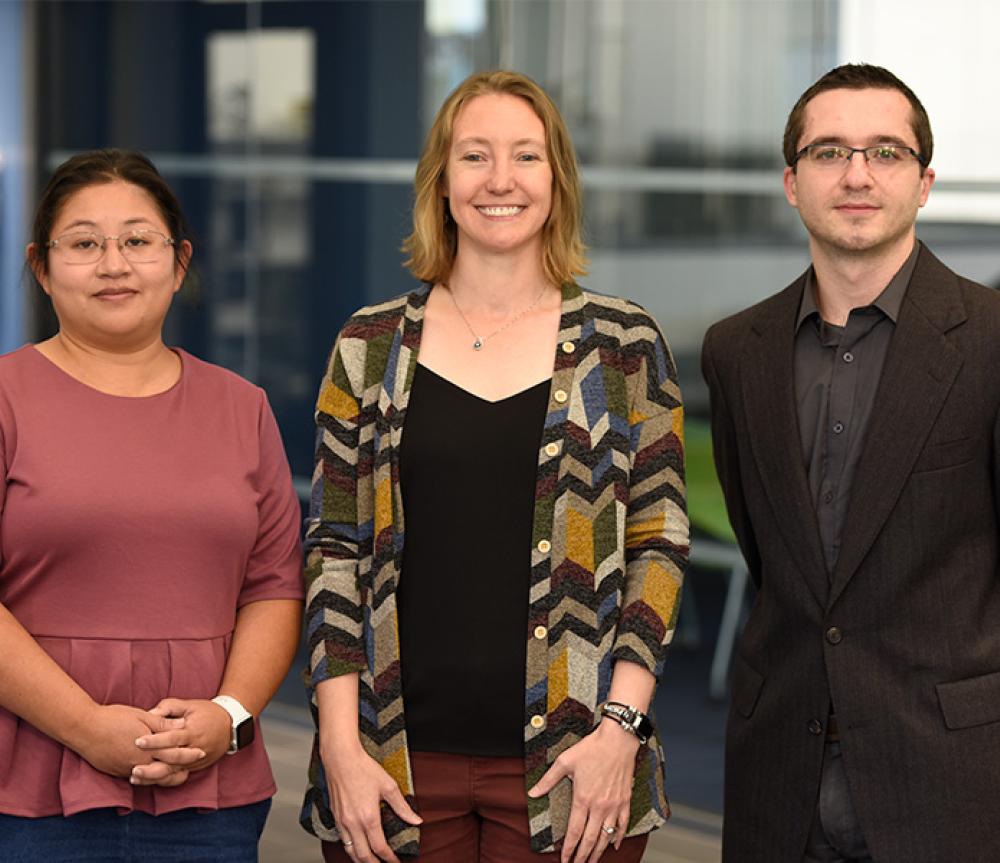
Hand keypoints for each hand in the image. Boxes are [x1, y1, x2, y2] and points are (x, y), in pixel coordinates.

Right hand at [74, 703, 190, 778]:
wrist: (83, 729)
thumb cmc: (113, 718)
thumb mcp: (142, 717)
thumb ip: (162, 724)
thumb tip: (182, 727)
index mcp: (147, 748)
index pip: (173, 754)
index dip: (188, 754)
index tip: (201, 752)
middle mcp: (138, 763)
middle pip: (164, 772)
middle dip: (180, 770)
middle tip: (193, 767)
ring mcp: (125, 770)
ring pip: (151, 779)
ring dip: (164, 776)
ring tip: (177, 773)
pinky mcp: (116, 772)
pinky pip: (137, 778)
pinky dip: (148, 777)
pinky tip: (153, 773)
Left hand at [129, 698, 230, 785]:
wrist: (231, 725)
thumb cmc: (208, 712)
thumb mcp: (190, 705)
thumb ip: (170, 707)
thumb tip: (150, 713)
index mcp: (192, 731)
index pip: (172, 737)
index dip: (155, 740)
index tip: (138, 740)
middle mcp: (194, 748)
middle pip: (171, 760)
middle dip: (152, 766)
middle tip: (133, 767)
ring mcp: (195, 760)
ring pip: (173, 772)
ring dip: (153, 777)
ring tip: (135, 778)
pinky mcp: (195, 767)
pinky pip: (178, 776)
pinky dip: (162, 780)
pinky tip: (148, 781)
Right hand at [320, 737, 421, 862]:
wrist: (341, 758)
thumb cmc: (364, 768)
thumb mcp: (389, 786)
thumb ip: (402, 807)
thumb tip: (416, 820)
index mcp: (368, 818)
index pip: (380, 847)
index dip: (389, 858)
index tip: (396, 862)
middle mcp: (353, 824)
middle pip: (363, 856)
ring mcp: (342, 821)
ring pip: (350, 851)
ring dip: (361, 860)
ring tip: (371, 861)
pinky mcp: (335, 816)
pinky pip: (342, 840)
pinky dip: (350, 848)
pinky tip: (357, 846)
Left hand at [528, 720, 641, 862]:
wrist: (617, 740)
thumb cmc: (591, 748)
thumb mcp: (564, 761)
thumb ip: (548, 780)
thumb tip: (533, 792)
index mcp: (582, 799)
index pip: (574, 832)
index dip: (569, 849)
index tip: (564, 860)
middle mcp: (599, 806)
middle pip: (589, 840)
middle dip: (582, 856)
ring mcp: (614, 805)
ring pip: (605, 836)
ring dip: (598, 852)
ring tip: (592, 862)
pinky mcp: (625, 801)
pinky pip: (623, 825)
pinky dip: (618, 838)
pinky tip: (614, 846)